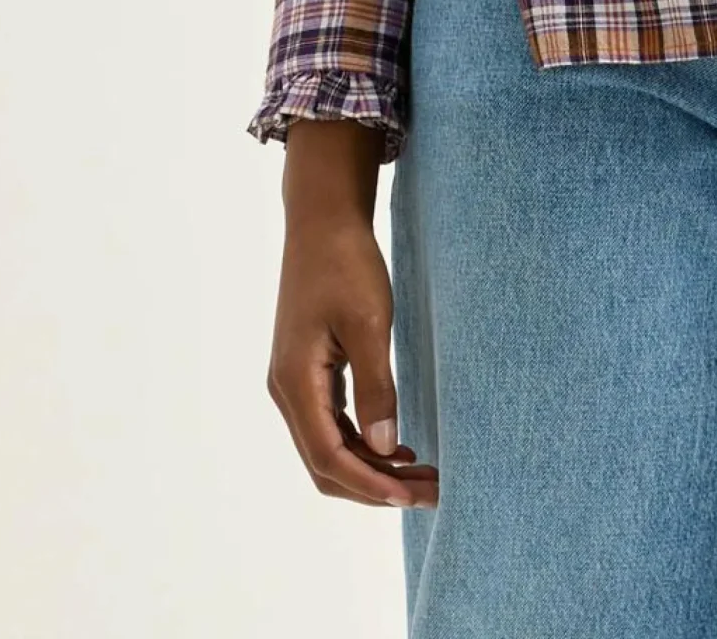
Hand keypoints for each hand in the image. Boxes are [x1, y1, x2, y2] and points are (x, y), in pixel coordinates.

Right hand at [265, 121, 439, 509]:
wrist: (322, 219)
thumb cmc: (346, 263)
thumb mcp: (369, 322)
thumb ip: (376, 386)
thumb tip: (384, 447)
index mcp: (295, 382)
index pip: (328, 457)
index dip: (370, 484)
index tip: (411, 497)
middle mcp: (286, 390)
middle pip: (325, 463)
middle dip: (375, 486)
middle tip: (429, 491)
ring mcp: (294, 382)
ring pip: (329, 447)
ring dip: (372, 467)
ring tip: (422, 475)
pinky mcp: (308, 371)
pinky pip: (332, 424)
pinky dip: (363, 443)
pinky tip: (397, 446)